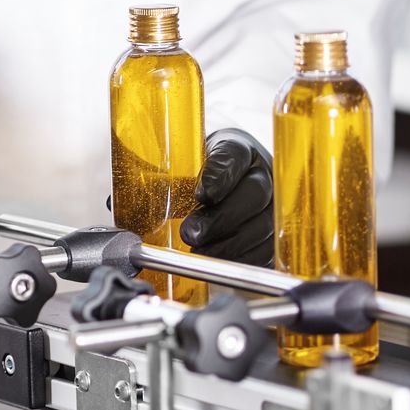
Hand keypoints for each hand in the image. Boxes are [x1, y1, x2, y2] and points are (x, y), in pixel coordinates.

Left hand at [179, 129, 273, 267]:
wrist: (222, 186)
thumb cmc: (199, 174)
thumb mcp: (184, 165)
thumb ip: (166, 176)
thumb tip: (136, 199)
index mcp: (239, 149)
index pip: (234, 156)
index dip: (220, 175)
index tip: (202, 193)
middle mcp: (262, 175)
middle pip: (255, 193)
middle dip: (221, 217)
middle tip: (191, 232)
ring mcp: (272, 206)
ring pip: (261, 225)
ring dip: (228, 243)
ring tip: (199, 251)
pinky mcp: (273, 235)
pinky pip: (264, 251)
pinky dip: (239, 258)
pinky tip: (217, 260)